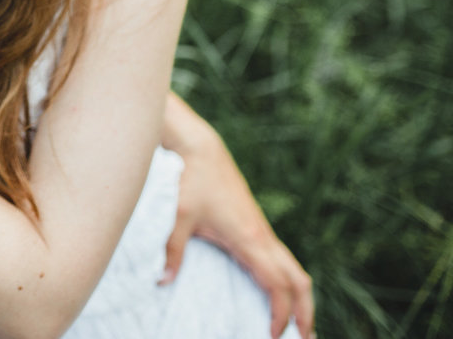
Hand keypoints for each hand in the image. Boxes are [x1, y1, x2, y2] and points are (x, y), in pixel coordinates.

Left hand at [163, 114, 313, 338]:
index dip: (281, 313)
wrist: (201, 148)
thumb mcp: (177, 217)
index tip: (275, 336)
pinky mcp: (255, 224)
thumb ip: (171, 250)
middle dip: (306, 312)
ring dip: (300, 297)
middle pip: (298, 281)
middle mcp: (262, 236)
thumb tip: (162, 281)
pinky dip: (286, 280)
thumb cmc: (190, 180)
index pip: (277, 285)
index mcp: (249, 238)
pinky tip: (275, 292)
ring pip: (293, 269)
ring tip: (300, 325)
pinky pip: (280, 258)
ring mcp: (262, 230)